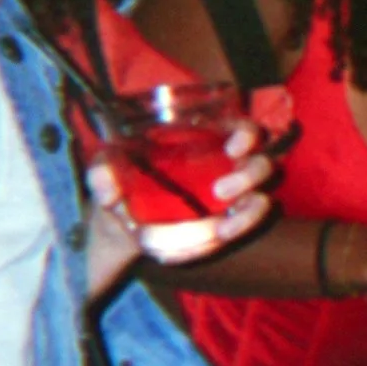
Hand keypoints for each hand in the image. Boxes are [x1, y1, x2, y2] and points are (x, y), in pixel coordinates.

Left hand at [84, 125, 270, 292]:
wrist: (121, 223)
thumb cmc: (122, 182)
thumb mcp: (106, 171)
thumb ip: (102, 173)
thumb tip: (106, 189)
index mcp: (206, 139)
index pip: (243, 129)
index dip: (248, 134)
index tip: (232, 148)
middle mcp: (227, 165)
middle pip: (263, 162)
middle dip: (251, 175)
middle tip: (221, 191)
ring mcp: (232, 196)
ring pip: (264, 196)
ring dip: (252, 210)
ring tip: (224, 227)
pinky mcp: (229, 222)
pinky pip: (248, 224)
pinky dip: (240, 229)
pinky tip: (220, 236)